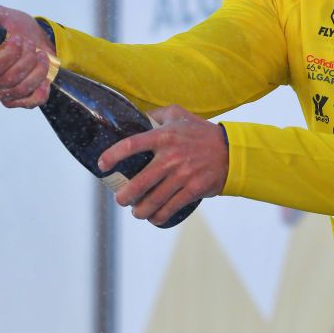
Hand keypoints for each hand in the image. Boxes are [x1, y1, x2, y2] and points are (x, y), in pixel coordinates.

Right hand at [0, 5, 55, 108]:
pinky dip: (42, 89)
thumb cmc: (16, 28)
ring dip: (37, 71)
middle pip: (9, 78)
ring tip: (42, 56)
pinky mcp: (18, 100)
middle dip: (27, 59)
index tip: (19, 39)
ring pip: (22, 89)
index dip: (9, 55)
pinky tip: (44, 76)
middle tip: (32, 45)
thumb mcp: (2, 15)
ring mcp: (2, 92)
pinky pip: (31, 101)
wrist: (35, 39)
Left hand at [97, 105, 228, 226]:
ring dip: (140, 210)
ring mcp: (182, 175)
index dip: (112, 155)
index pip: (131, 145)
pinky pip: (170, 208)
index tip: (102, 165)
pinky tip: (154, 218)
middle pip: (139, 183)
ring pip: (153, 200)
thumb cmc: (201, 132)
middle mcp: (171, 156)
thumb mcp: (178, 114)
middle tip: (120, 199)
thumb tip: (135, 117)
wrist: (231, 151)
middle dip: (124, 196)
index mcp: (164, 136)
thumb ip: (156, 115)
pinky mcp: (193, 189)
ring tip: (136, 211)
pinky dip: (159, 216)